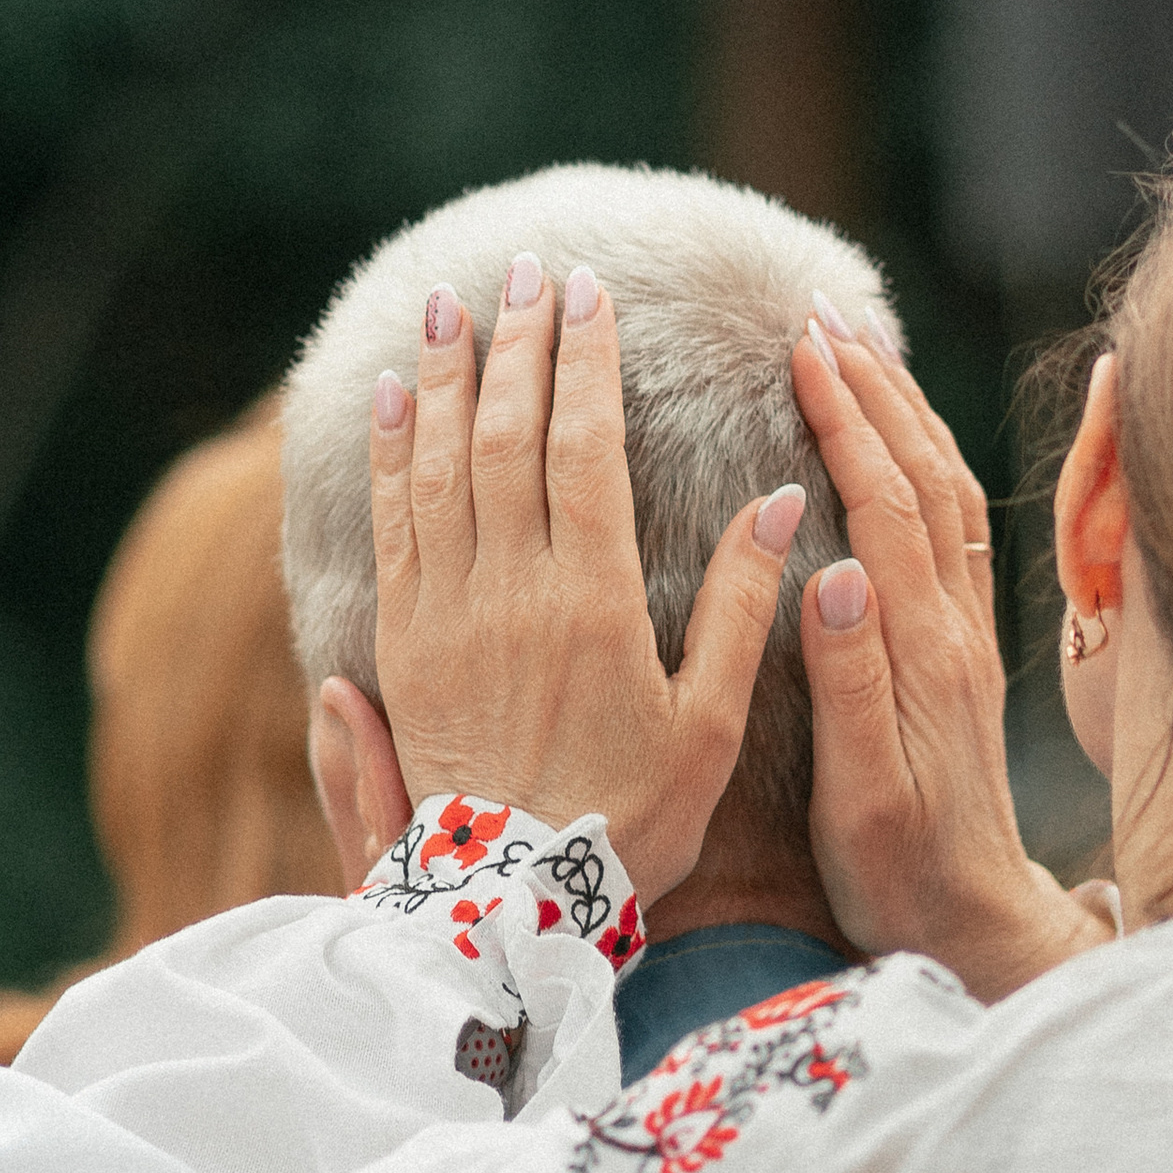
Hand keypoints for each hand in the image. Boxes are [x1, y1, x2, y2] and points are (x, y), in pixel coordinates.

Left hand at [368, 257, 805, 903]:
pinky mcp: (403, 643)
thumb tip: (781, 494)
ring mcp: (446, 613)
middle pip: (505, 435)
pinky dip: (391, 451)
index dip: (585, 361)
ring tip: (449, 305)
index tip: (588, 292)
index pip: (585, 447)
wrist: (512, 903)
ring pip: (439, 465)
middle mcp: (510, 590)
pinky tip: (392, 399)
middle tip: (524, 269)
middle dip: (515, 342)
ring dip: (443, 377)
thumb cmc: (631, 818)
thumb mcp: (711, 722)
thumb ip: (742, 606)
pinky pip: (391, 524)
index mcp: (594, 599)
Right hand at [793, 321, 1108, 1000]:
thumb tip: (835, 571)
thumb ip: (852, 684)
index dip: (846, 422)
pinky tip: (900, 435)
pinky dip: (926, 459)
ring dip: (904, 411)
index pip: (887, 508)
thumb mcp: (864, 796)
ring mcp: (969, 635)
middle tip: (816, 316)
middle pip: (925, 478)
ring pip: (947, 492)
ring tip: (855, 348)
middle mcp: (957, 629)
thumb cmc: (903, 873)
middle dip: (873, 389)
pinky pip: (956, 527)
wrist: (980, 926)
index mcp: (925, 653)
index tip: (802, 351)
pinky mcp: (968, 649)